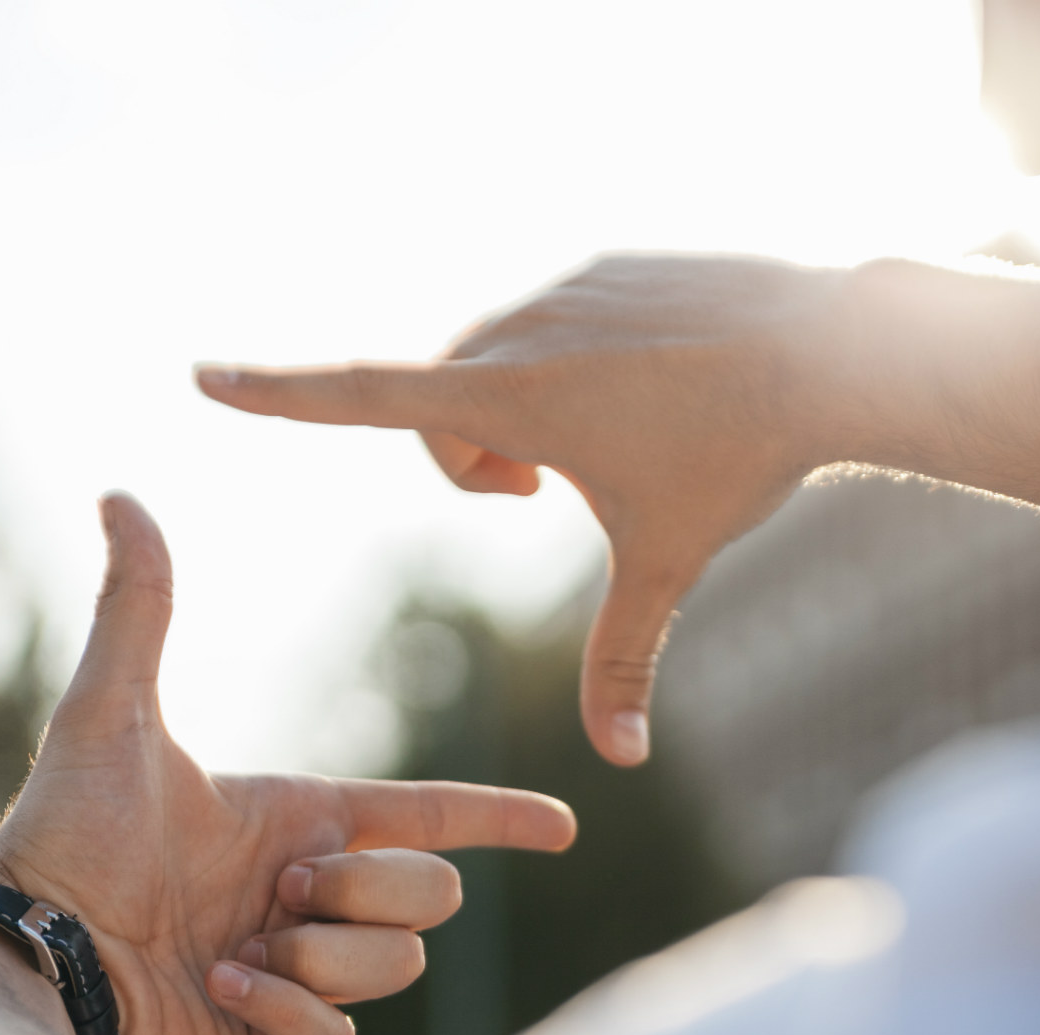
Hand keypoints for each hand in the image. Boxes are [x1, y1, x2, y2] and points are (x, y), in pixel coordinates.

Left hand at [0, 492, 576, 1034]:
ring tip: (235, 950)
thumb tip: (120, 493)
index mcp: (296, 824)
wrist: (29, 961)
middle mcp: (307, 899)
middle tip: (276, 892)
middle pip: (431, 892)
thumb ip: (139, 608)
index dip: (499, 817)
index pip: (427, 816)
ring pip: (398, 964)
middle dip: (369, 887)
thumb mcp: (110, 715)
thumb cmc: (66, 838)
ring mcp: (299, 978)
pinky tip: (222, 990)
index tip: (563, 825)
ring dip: (322, 953)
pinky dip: (290, 1011)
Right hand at [195, 254, 871, 766]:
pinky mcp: (602, 266)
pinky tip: (647, 390)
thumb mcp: (665, 562)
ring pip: (492, 360)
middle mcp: (519, 328)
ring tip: (598, 447)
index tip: (206, 374)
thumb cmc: (740, 457)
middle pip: (438, 406)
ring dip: (518, 413)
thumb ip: (625, 660)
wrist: (833, 347)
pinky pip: (547, 322)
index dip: (279, 394)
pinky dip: (569, 366)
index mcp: (512, 397)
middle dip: (471, 461)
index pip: (364, 395)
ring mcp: (562, 288)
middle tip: (541, 497)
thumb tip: (618, 763)